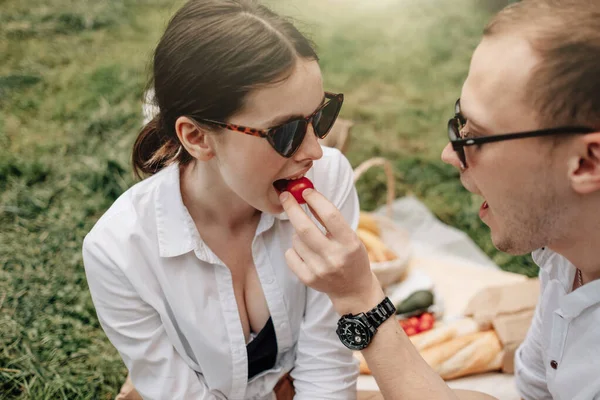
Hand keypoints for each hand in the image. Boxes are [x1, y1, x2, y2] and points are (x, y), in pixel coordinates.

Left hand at [279, 188, 384, 314]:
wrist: (353, 289)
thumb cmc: (351, 256)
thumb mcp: (349, 236)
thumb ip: (330, 219)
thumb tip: (308, 196)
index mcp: (349, 243)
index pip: (330, 215)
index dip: (315, 200)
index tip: (305, 190)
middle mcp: (335, 257)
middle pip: (305, 228)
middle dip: (292, 208)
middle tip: (285, 196)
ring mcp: (320, 270)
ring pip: (296, 240)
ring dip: (297, 232)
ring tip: (309, 237)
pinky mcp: (308, 279)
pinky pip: (290, 254)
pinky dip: (294, 248)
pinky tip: (305, 252)